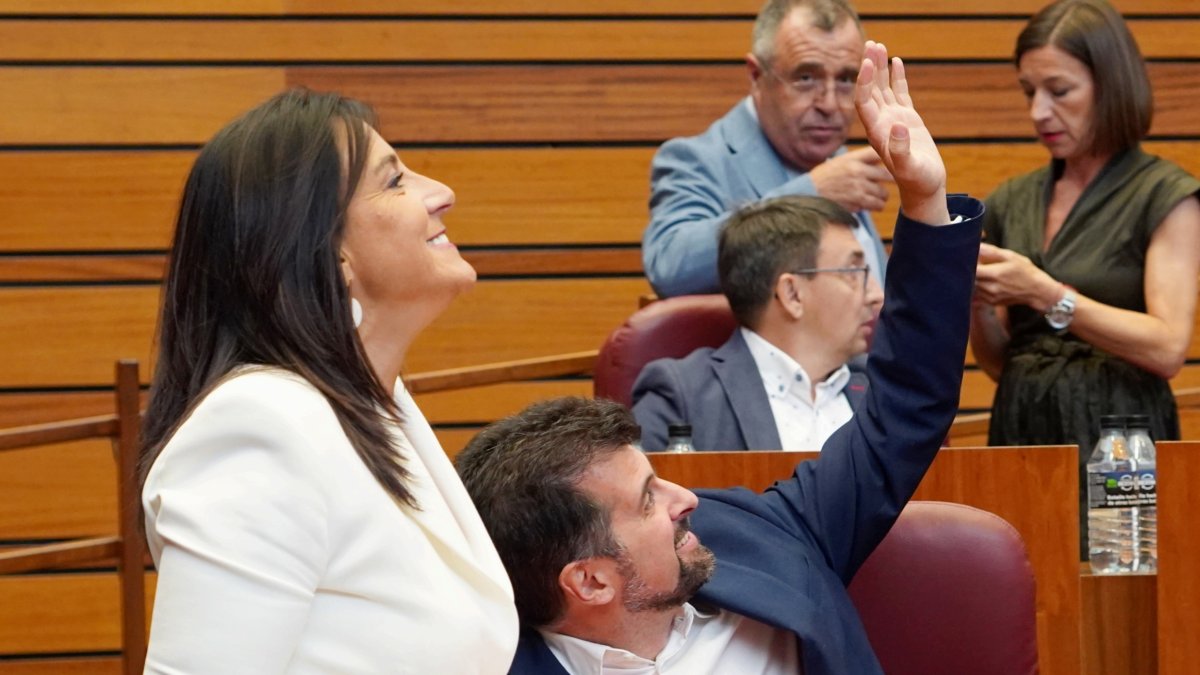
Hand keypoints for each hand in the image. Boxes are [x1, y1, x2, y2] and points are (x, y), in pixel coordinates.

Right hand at [808, 147, 892, 211]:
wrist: (809, 195)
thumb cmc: (825, 178)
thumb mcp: (840, 161)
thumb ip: (859, 159)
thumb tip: (882, 156)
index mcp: (853, 159)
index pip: (878, 153)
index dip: (888, 157)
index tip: (893, 163)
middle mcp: (858, 171)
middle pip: (887, 174)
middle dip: (890, 180)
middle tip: (892, 182)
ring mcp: (858, 187)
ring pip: (883, 193)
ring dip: (882, 196)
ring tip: (878, 196)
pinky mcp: (857, 202)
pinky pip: (877, 205)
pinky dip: (876, 206)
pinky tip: (872, 204)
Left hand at [854, 41, 947, 223]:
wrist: (924, 188)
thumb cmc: (917, 180)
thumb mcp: (909, 168)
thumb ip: (901, 150)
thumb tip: (897, 127)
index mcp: (877, 132)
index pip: (864, 102)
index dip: (864, 82)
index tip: (867, 64)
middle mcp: (881, 123)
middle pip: (870, 90)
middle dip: (869, 68)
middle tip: (870, 45)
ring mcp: (893, 119)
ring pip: (883, 88)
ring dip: (880, 68)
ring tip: (878, 46)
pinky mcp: (906, 119)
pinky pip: (899, 93)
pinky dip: (896, 78)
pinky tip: (896, 61)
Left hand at [974, 243, 1060, 307]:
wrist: (1037, 291)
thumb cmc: (1026, 271)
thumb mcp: (1011, 257)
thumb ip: (992, 252)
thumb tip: (977, 245)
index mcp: (995, 274)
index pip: (972, 269)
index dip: (968, 263)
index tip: (969, 258)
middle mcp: (991, 288)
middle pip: (969, 279)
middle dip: (968, 271)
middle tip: (974, 264)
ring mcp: (990, 297)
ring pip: (971, 288)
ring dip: (972, 280)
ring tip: (981, 273)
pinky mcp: (991, 303)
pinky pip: (976, 296)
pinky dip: (976, 289)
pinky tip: (983, 282)